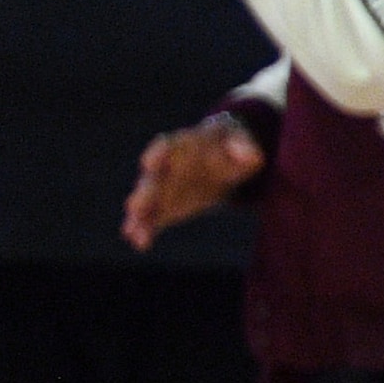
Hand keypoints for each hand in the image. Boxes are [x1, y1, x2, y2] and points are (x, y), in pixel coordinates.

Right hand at [124, 114, 266, 247]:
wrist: (225, 158)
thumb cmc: (231, 143)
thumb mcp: (243, 139)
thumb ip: (244, 145)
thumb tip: (250, 154)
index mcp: (183, 145)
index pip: (167, 146)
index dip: (158, 153)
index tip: (149, 162)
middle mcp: (166, 167)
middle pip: (151, 179)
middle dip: (145, 193)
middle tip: (135, 206)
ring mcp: (162, 189)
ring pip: (147, 203)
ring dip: (139, 217)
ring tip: (133, 231)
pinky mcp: (165, 208)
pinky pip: (152, 219)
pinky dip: (145, 230)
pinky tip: (140, 243)